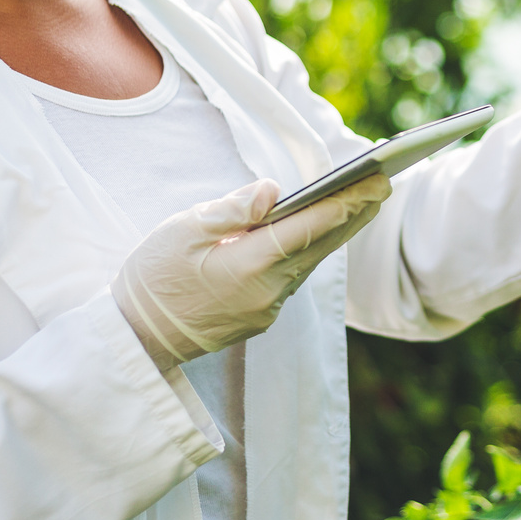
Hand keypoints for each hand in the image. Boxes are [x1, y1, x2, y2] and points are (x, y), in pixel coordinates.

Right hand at [113, 175, 390, 369]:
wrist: (136, 337)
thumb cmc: (152, 277)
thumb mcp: (181, 231)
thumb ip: (231, 209)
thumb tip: (273, 190)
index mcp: (246, 266)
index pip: (307, 228)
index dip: (344, 204)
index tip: (374, 182)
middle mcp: (266, 291)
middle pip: (320, 246)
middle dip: (354, 214)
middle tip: (384, 183)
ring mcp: (267, 307)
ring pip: (311, 262)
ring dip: (338, 232)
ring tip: (364, 202)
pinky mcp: (261, 315)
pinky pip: (296, 277)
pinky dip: (313, 250)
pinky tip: (324, 232)